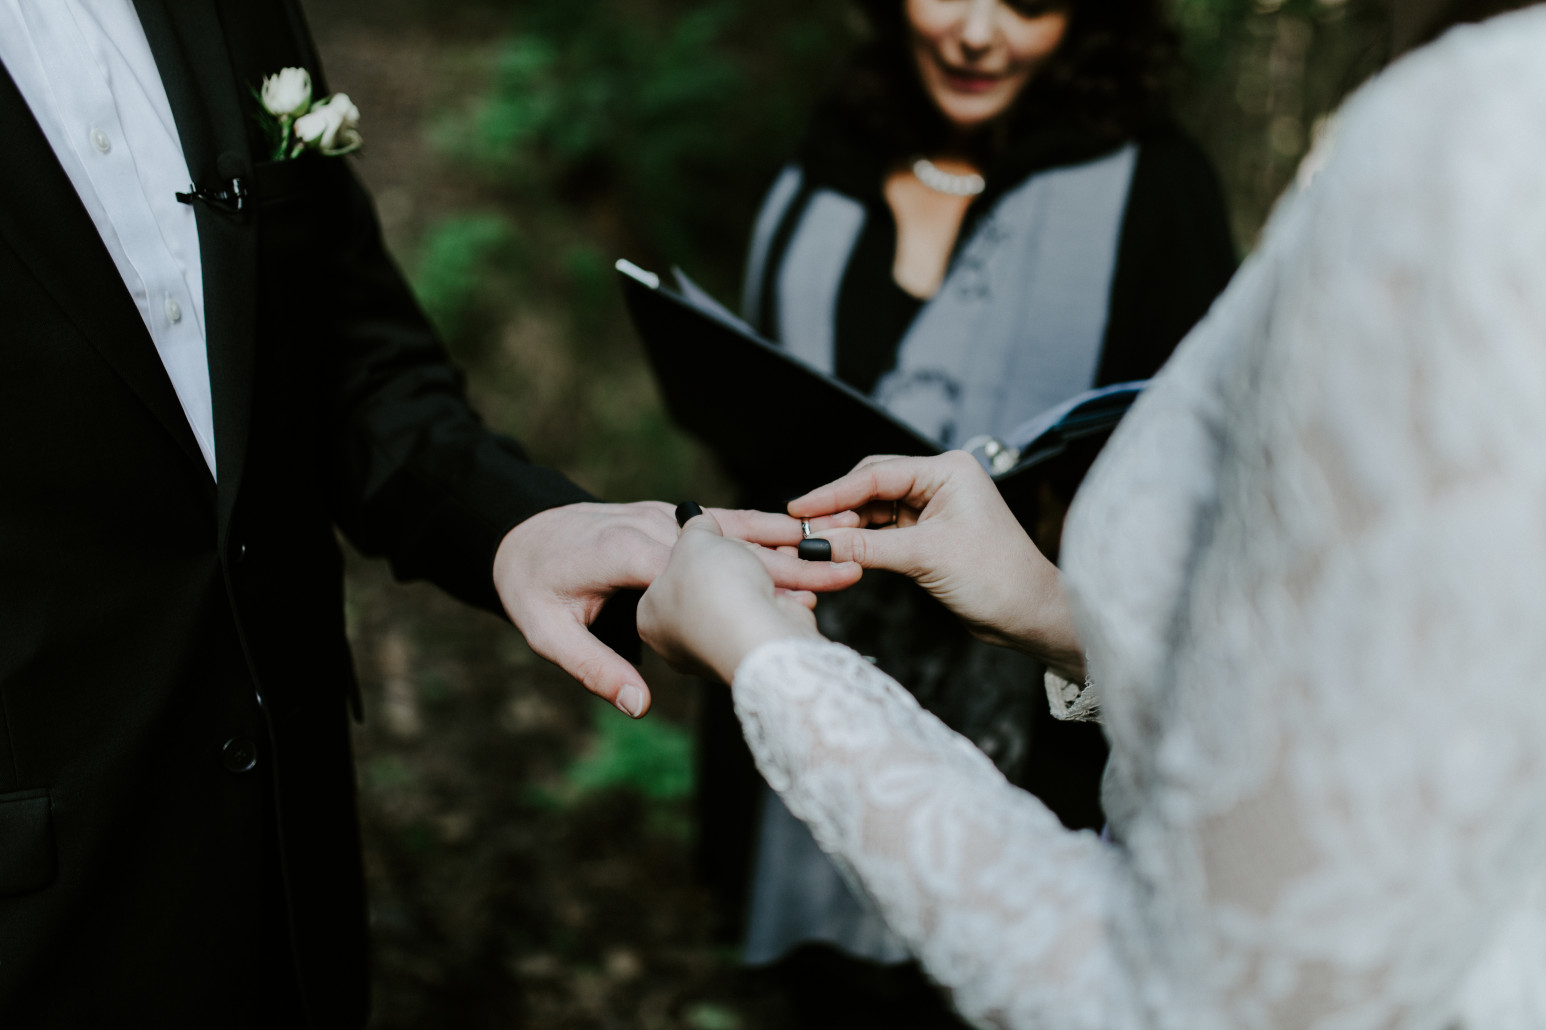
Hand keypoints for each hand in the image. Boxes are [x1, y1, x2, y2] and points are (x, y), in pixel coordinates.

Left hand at [495, 501, 859, 715]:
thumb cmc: (534, 588)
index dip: (751, 580)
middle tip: (841, 574)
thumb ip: (595, 667)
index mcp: (623, 551)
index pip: (698, 567)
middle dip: (786, 560)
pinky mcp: (673, 518)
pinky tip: (811, 538)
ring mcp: (664, 516)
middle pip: (729, 544)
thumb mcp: (548, 632)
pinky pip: (726, 520)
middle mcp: (650, 525)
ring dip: (788, 540)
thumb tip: (638, 708)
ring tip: (843, 550)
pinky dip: (768, 528)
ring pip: (735, 526)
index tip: (799, 598)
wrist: (519, 534)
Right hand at [787, 452, 1083, 676]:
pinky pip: (885, 532)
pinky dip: (863, 542)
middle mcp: (940, 482)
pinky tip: (841, 551)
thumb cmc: (996, 577)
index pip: (877, 474)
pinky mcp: (929, 534)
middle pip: (872, 486)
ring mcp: (934, 508)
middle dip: (837, 508)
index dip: (833, 492)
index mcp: (947, 470)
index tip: (799, 508)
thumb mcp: (925, 557)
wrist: (1029, 614)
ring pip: (875, 510)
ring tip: (816, 543)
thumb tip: (818, 543)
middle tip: (802, 529)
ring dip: (848, 527)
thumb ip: (866, 548)